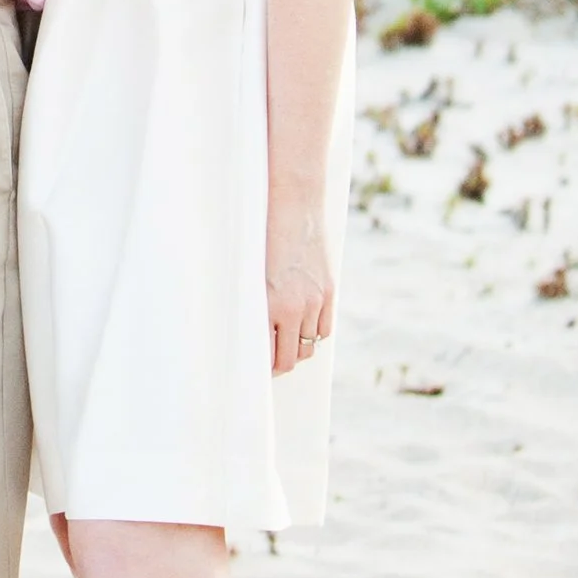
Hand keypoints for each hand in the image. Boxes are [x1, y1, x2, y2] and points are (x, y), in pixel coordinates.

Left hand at [265, 196, 335, 376]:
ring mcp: (314, 301)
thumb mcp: (249, 272)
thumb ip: (252, 305)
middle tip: (268, 366)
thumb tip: (250, 335)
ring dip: (296, 350)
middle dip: (278, 366)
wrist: (291, 205)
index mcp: (266, 305)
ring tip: (284, 346)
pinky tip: (302, 328)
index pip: (266, 356)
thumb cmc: (260, 236)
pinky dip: (314, 334)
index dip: (260, 369)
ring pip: (308, 346)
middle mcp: (292, 307)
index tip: (253, 373)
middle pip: (289, 358)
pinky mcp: (329, 292)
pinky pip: (324, 330)